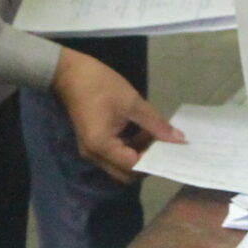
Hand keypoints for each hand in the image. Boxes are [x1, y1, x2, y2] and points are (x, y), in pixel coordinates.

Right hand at [51, 49, 182, 181]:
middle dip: (145, 163)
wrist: (69, 72)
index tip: (169, 149)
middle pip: (125, 174)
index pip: (133, 167)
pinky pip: (113, 156)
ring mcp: (91, 151)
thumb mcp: (132, 103)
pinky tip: (139, 132)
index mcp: (102, 146)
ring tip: (152, 135)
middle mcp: (94, 155)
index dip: (153, 161)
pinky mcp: (91, 144)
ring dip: (137, 155)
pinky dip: (128, 149)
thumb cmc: (100, 85)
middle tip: (161, 145)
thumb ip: (156, 124)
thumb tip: (178, 139)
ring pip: (119, 166)